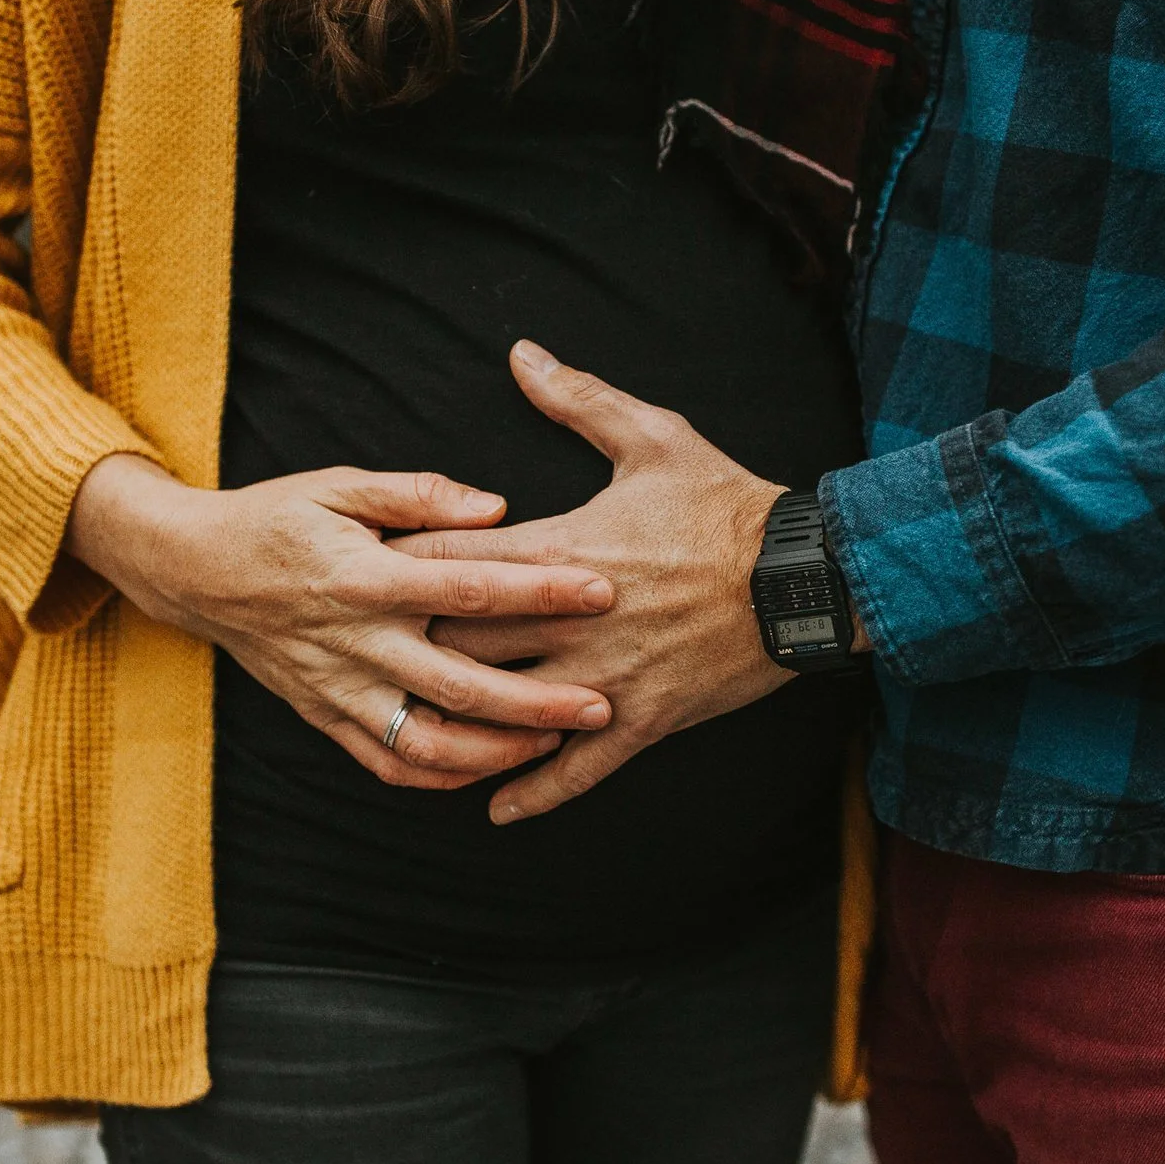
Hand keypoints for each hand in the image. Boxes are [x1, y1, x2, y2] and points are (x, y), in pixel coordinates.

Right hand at [65, 453, 617, 788]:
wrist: (193, 569)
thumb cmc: (278, 517)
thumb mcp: (340, 484)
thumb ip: (420, 495)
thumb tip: (496, 508)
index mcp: (364, 577)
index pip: (468, 587)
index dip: (538, 590)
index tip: (601, 590)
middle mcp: (353, 641)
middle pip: (460, 685)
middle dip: (537, 701)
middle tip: (602, 704)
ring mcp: (338, 688)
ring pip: (426, 741)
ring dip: (495, 751)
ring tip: (554, 744)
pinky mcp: (325, 716)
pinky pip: (388, 762)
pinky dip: (441, 774)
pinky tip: (490, 768)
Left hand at [395, 342, 791, 825]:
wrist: (805, 575)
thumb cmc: (727, 504)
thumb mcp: (654, 437)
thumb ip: (578, 400)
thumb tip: (522, 356)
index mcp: (561, 550)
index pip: (450, 561)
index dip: (398, 569)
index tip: (359, 576)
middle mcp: (569, 620)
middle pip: (458, 643)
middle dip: (415, 647)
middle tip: (373, 654)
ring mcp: (602, 675)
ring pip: (505, 711)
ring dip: (459, 723)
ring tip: (416, 731)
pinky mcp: (641, 718)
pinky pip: (576, 768)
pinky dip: (532, 792)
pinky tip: (494, 808)